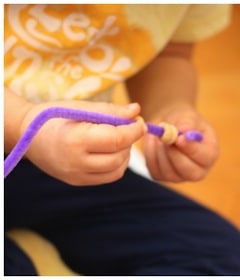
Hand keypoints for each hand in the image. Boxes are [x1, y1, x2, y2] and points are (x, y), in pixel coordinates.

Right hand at [22, 101, 145, 185]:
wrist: (28, 134)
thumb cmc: (56, 116)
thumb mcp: (82, 107)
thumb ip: (111, 111)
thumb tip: (137, 111)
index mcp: (75, 140)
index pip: (117, 139)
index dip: (134, 131)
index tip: (140, 122)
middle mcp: (76, 162)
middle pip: (119, 156)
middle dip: (129, 141)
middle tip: (126, 127)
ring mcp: (76, 175)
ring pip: (117, 170)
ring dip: (124, 154)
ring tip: (115, 138)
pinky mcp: (78, 182)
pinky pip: (108, 177)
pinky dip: (116, 164)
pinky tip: (110, 151)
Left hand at [143, 105, 218, 181]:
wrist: (171, 126)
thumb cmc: (184, 121)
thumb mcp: (188, 117)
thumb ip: (187, 124)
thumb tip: (183, 132)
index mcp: (210, 153)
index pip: (206, 157)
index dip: (192, 149)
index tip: (179, 138)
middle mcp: (198, 169)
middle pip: (190, 173)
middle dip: (175, 155)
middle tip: (165, 138)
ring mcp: (180, 176)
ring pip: (169, 173)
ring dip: (161, 152)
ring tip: (159, 135)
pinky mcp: (163, 176)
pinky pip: (155, 170)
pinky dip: (150, 154)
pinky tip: (152, 140)